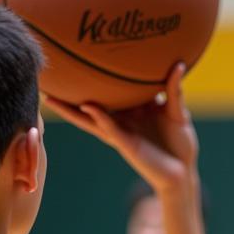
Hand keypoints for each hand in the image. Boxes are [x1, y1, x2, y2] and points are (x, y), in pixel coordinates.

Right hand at [44, 63, 198, 193]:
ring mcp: (120, 133)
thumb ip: (174, 91)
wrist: (184, 171)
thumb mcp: (177, 113)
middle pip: (90, 105)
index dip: (93, 82)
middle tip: (49, 80)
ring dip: (71, 109)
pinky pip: (110, 129)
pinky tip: (87, 107)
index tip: (77, 63)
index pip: (109, 94)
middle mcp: (121, 121)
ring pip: (90, 119)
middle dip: (69, 96)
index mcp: (131, 111)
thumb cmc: (180, 144)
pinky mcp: (126, 145)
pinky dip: (99, 117)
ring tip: (51, 98)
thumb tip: (178, 65)